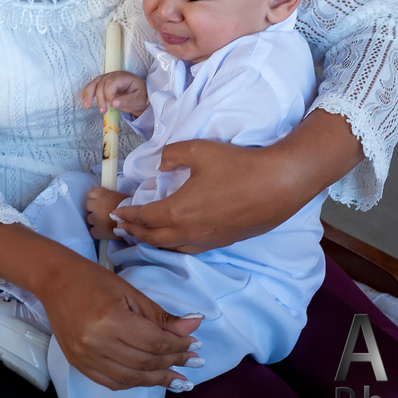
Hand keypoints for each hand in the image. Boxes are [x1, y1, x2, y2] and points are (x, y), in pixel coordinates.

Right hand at [37, 249, 201, 390]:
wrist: (54, 280)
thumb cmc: (92, 279)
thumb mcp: (130, 292)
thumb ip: (161, 315)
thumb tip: (194, 327)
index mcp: (111, 319)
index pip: (155, 342)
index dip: (179, 346)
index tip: (195, 345)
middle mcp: (96, 342)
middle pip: (146, 362)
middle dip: (174, 363)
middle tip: (192, 361)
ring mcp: (85, 356)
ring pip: (131, 378)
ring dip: (158, 379)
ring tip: (178, 378)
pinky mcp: (78, 363)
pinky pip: (112, 382)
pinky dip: (133, 383)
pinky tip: (148, 378)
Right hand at [81, 71, 147, 116]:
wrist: (139, 95)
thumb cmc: (140, 96)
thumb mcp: (138, 99)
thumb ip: (127, 101)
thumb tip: (113, 103)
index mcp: (124, 77)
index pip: (111, 83)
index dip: (109, 94)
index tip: (112, 104)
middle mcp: (113, 76)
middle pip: (101, 83)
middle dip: (100, 98)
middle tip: (102, 111)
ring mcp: (106, 79)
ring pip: (94, 84)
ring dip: (88, 95)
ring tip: (87, 106)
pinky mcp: (102, 84)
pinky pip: (92, 87)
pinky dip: (87, 94)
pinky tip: (85, 102)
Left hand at [85, 186, 129, 239]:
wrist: (136, 221)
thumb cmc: (131, 207)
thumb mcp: (121, 197)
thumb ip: (111, 197)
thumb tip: (110, 200)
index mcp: (103, 194)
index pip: (92, 193)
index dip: (96, 198)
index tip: (101, 201)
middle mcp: (96, 205)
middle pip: (89, 206)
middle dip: (94, 209)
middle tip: (103, 213)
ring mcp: (95, 218)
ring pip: (90, 219)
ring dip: (95, 221)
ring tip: (105, 223)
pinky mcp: (97, 231)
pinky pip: (92, 231)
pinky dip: (97, 232)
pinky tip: (104, 232)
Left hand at [115, 139, 296, 252]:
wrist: (280, 183)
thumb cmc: (238, 165)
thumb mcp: (198, 149)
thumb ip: (172, 155)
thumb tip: (161, 165)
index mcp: (178, 211)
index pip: (144, 217)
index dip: (128, 215)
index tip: (116, 213)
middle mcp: (190, 231)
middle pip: (154, 238)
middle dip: (135, 232)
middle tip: (122, 227)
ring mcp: (208, 239)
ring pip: (172, 247)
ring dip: (153, 242)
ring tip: (144, 235)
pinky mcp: (224, 241)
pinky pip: (190, 248)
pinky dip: (175, 246)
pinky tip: (175, 239)